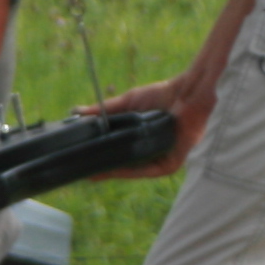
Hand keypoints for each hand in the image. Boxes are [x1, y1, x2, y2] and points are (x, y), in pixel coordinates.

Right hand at [73, 75, 212, 180]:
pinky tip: (114, 170)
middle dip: (102, 169)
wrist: (187, 91)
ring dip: (112, 172)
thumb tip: (77, 113)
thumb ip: (104, 110)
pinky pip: (147, 171)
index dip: (99, 159)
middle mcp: (151, 154)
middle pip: (123, 167)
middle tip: (80, 171)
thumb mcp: (127, 103)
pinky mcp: (171, 164)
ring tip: (92, 172)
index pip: (118, 155)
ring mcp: (161, 161)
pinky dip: (129, 171)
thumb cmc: (162, 95)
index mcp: (142, 142)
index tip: (80, 162)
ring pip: (133, 171)